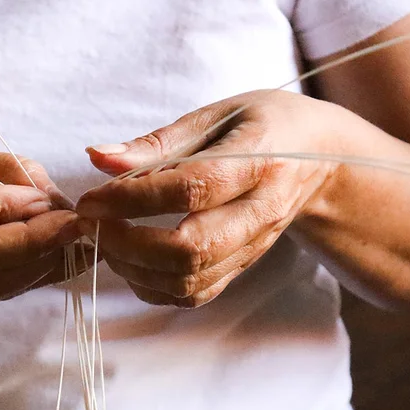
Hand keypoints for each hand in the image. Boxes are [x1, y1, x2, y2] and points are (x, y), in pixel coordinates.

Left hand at [77, 91, 342, 306]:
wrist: (318, 160)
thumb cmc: (262, 126)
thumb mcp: (216, 116)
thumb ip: (157, 142)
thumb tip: (98, 157)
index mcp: (257, 162)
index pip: (191, 189)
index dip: (133, 198)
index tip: (91, 198)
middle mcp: (259, 212)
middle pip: (191, 248)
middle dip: (127, 243)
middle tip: (92, 224)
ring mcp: (252, 246)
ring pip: (189, 279)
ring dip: (134, 268)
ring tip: (105, 240)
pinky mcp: (242, 267)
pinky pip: (195, 294)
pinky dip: (153, 286)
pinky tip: (130, 260)